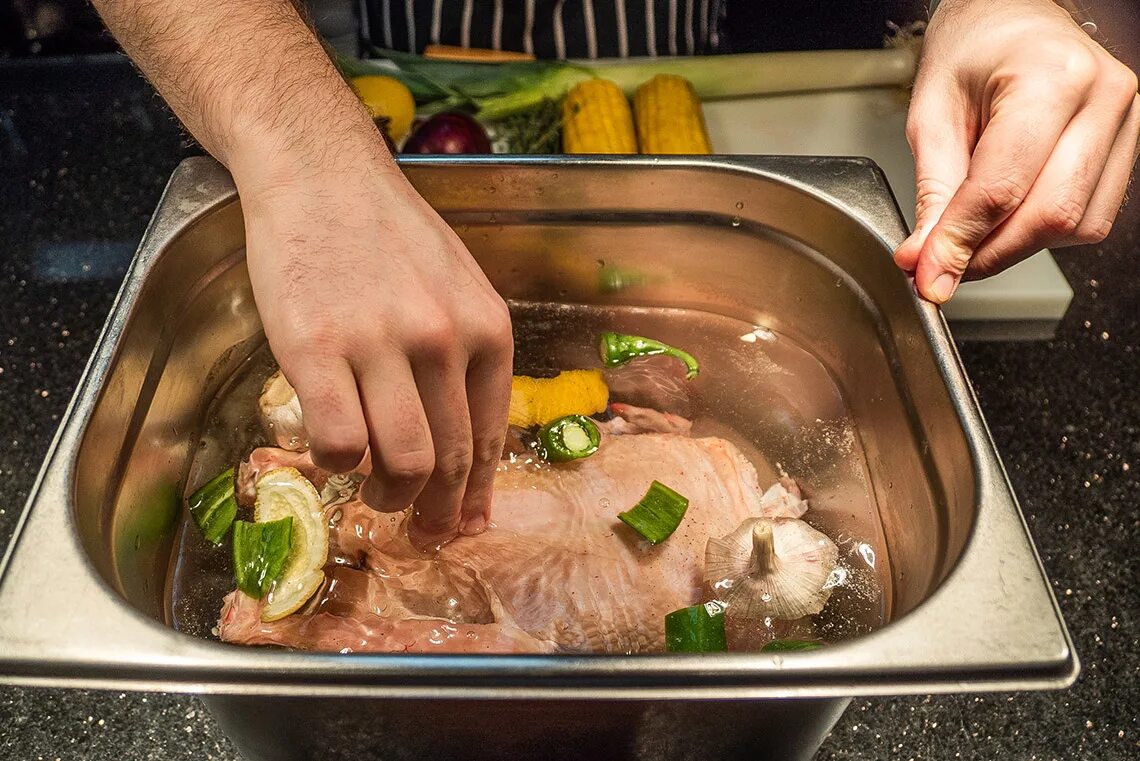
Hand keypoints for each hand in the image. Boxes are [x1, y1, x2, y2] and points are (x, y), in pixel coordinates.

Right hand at [235, 141, 512, 550]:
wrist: (320, 174)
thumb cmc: (389, 232)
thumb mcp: (457, 285)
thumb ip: (469, 354)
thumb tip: (468, 432)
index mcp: (486, 327)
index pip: (491, 435)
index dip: (480, 494)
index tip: (469, 525)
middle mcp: (443, 340)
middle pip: (451, 460)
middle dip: (437, 513)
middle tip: (421, 533)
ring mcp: (380, 346)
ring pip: (402, 463)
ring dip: (389, 497)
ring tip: (376, 496)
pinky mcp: (316, 350)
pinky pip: (338, 444)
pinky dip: (337, 466)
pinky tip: (332, 455)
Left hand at [894, 0, 1139, 301]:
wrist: (1009, 15)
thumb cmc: (971, 50)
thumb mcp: (931, 116)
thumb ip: (933, 193)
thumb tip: (926, 258)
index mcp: (1050, 78)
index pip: (1003, 187)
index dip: (962, 242)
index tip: (930, 276)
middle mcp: (1103, 98)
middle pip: (1050, 214)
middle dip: (990, 254)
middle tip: (942, 266)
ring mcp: (1126, 122)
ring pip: (1076, 225)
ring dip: (1017, 247)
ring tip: (971, 235)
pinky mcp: (1126, 145)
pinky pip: (1090, 215)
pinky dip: (1043, 231)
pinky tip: (1008, 217)